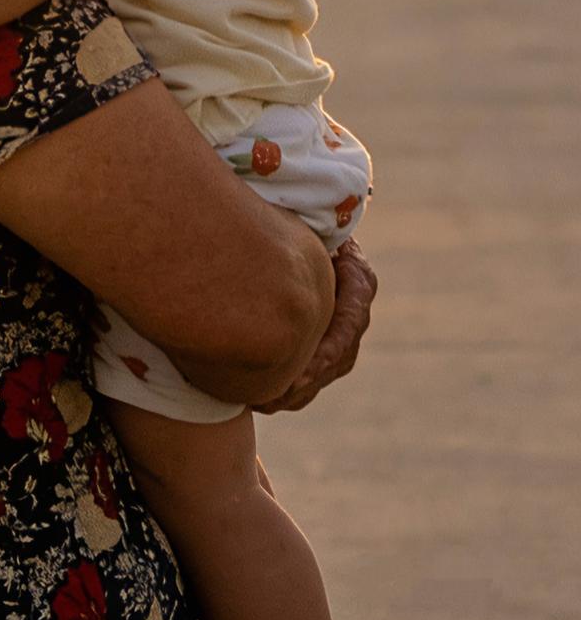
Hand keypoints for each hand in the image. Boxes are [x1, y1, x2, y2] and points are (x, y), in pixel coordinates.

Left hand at [253, 236, 376, 413]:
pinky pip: (315, 374)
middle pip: (339, 356)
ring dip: (297, 392)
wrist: (300, 225)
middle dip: (306, 381)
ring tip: (262, 404)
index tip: (300, 373)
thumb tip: (287, 235)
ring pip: (327, 371)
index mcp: (358, 279)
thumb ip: (302, 234)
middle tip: (272, 398)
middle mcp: (356, 308)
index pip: (349, 323)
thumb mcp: (303, 220)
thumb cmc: (296, 216)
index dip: (326, 352)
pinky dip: (292, 390)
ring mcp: (344, 329)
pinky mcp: (327, 342)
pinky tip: (261, 400)